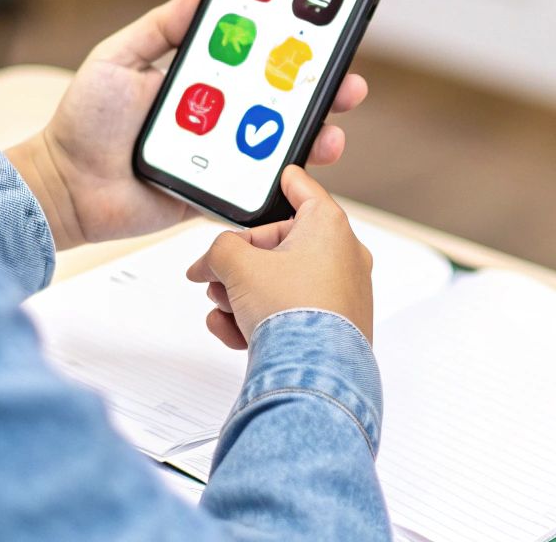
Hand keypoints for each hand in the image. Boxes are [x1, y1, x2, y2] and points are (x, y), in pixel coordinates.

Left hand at [7, 0, 369, 248]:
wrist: (62, 186)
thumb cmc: (83, 122)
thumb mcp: (117, 59)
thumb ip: (158, 27)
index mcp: (199, 81)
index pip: (255, 58)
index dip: (290, 46)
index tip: (322, 29)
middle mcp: (217, 116)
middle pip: (280, 100)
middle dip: (321, 90)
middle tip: (348, 81)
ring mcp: (220, 155)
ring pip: (279, 144)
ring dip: (314, 134)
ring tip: (332, 127)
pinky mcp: (215, 192)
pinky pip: (257, 188)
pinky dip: (285, 181)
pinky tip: (303, 167)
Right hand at [185, 166, 373, 348]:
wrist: (313, 377)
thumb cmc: (293, 313)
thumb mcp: (238, 265)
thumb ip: (219, 250)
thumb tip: (212, 262)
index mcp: (329, 226)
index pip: (303, 189)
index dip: (282, 183)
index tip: (277, 177)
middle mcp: (343, 256)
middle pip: (281, 244)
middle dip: (240, 263)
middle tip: (213, 275)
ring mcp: (342, 293)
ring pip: (281, 281)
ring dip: (243, 294)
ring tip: (222, 310)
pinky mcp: (335, 326)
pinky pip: (291, 311)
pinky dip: (261, 319)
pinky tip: (233, 333)